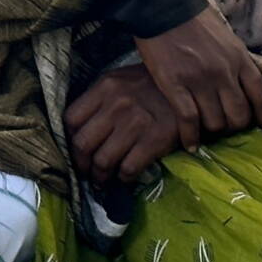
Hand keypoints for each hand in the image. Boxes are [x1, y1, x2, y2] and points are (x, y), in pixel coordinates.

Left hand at [66, 65, 184, 183]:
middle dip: (81, 164)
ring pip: (103, 161)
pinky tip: (124, 177)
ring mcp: (135, 123)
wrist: (193, 86)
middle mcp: (115, 105)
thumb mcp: (121, 80)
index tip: (75, 149)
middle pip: (82, 144)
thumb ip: (99, 99)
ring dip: (99, 176)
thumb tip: (80, 127)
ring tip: (102, 180)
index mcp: (104, 88)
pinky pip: (128, 168)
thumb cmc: (153, 84)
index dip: (68, 139)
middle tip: (86, 171)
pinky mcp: (154, 140)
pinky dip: (122, 178)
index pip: (71, 119)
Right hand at [132, 11, 261, 148]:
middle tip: (224, 129)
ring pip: (216, 122)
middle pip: (239, 116)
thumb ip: (235, 62)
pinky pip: (189, 120)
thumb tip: (240, 85)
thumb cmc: (192, 19)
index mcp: (240, 59)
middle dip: (234, 128)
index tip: (259, 126)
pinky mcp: (175, 85)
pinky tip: (189, 145)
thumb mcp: (226, 38)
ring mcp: (200, 80)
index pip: (261, 97)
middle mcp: (224, 73)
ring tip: (204, 133)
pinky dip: (191, 137)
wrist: (162, 5)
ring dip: (211, 132)